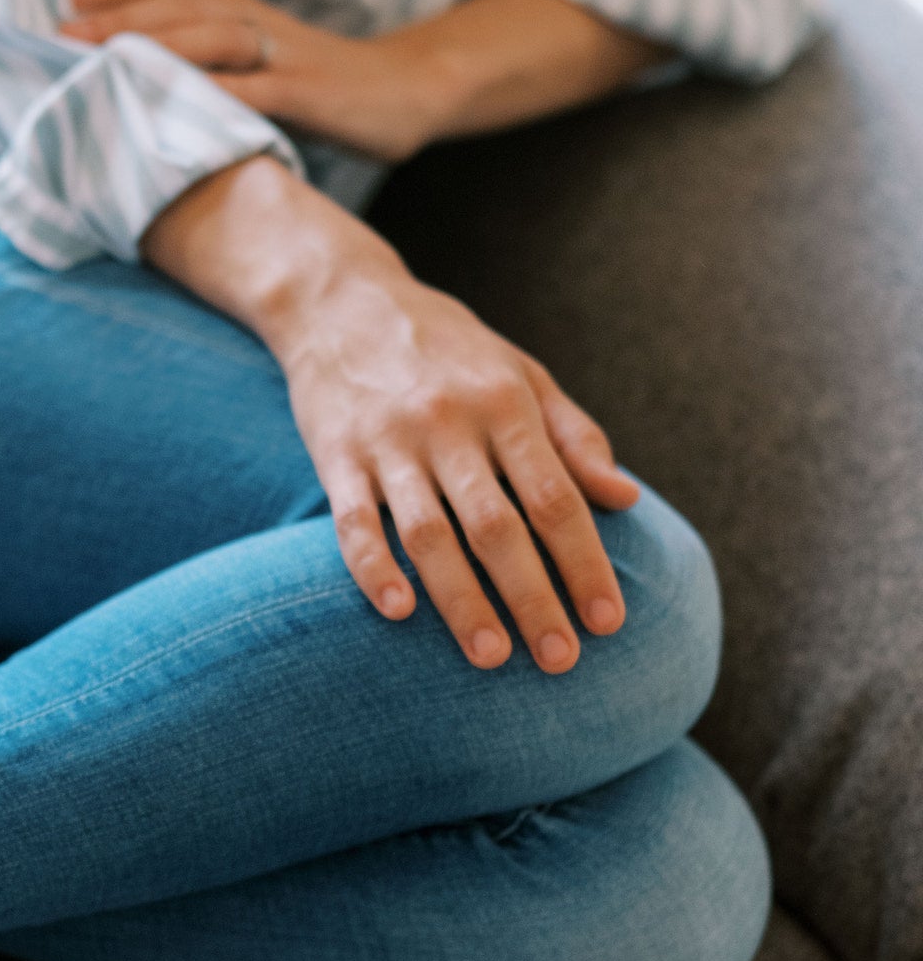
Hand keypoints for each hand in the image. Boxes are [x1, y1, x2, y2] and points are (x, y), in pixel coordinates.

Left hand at [65, 0, 440, 161]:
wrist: (410, 89)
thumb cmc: (321, 81)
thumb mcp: (258, 59)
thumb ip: (206, 58)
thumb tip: (131, 73)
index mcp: (237, 10)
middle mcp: (253, 22)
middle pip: (178, 5)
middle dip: (115, 16)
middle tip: (59, 32)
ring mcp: (282, 56)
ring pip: (210, 38)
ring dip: (153, 46)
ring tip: (102, 60)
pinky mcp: (307, 94)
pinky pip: (256, 92)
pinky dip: (214, 96)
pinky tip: (176, 106)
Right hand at [142, 157, 640, 672]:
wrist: (340, 299)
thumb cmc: (446, 347)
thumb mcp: (520, 372)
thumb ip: (574, 435)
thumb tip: (625, 497)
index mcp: (505, 403)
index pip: (555, 496)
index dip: (584, 562)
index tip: (609, 620)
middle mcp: (448, 423)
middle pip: (498, 526)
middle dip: (533, 598)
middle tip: (560, 660)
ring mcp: (388, 442)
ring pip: (429, 534)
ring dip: (461, 601)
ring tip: (491, 656)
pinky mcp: (335, 455)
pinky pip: (353, 521)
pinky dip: (372, 568)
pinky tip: (396, 611)